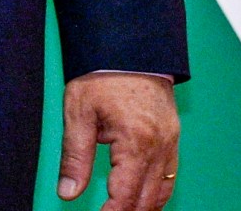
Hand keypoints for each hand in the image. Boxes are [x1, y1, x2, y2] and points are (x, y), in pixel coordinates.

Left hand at [58, 71, 178, 208]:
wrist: (130, 45)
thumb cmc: (104, 74)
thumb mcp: (79, 113)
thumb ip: (74, 157)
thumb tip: (68, 192)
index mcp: (136, 142)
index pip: (125, 198)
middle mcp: (159, 145)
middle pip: (146, 201)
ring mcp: (170, 141)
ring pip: (162, 192)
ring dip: (143, 208)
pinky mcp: (173, 136)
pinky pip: (170, 175)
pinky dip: (157, 193)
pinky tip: (142, 199)